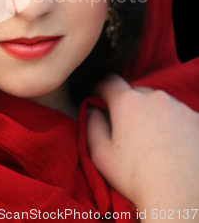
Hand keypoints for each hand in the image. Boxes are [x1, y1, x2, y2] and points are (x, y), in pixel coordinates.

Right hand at [86, 74, 198, 215]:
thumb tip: (93, 110)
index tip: (101, 100)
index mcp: (127, 102)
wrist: (179, 198)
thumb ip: (91, 125)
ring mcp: (179, 107)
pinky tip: (172, 146)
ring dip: (154, 115)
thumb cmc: (137, 179)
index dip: (102, 89)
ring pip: (160, 103)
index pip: (109, 81)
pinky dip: (175, 125)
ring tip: (154, 143)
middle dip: (130, 107)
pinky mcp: (197, 119)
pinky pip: (180, 115)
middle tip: (129, 132)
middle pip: (137, 93)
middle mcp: (155, 98)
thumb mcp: (100, 154)